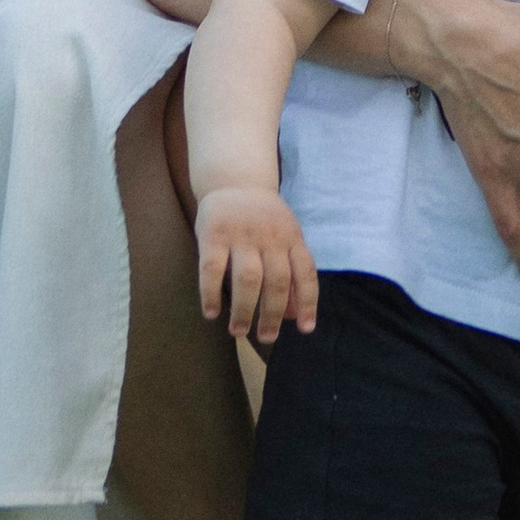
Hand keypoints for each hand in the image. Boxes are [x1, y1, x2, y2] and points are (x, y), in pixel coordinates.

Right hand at [196, 186, 319, 343]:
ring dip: (244, 309)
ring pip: (247, 278)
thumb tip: (294, 316)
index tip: (306, 329)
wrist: (236, 181)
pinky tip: (211, 312)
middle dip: (272, 314)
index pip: (305, 273)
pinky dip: (211, 294)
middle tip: (266, 338)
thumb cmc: (264, 220)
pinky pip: (212, 269)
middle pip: (276, 281)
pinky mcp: (214, 234)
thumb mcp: (285, 239)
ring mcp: (242, 234)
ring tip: (238, 331)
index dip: (308, 302)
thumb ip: (290, 273)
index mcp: (292, 238)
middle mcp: (270, 236)